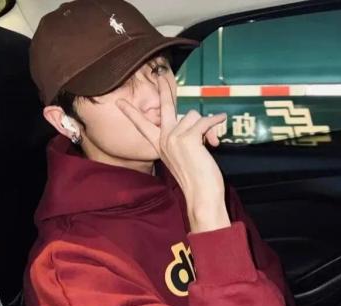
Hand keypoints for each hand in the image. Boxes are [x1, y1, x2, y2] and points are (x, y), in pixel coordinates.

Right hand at [116, 75, 229, 231]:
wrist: (201, 196)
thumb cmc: (196, 180)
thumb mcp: (184, 157)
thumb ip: (184, 139)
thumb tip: (199, 123)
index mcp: (160, 146)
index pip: (142, 126)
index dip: (131, 113)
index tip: (119, 103)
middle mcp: (164, 140)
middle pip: (164, 107)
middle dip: (163, 89)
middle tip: (160, 75)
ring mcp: (174, 138)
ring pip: (192, 116)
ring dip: (205, 126)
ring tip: (210, 143)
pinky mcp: (187, 139)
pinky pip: (204, 121)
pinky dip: (215, 121)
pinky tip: (221, 120)